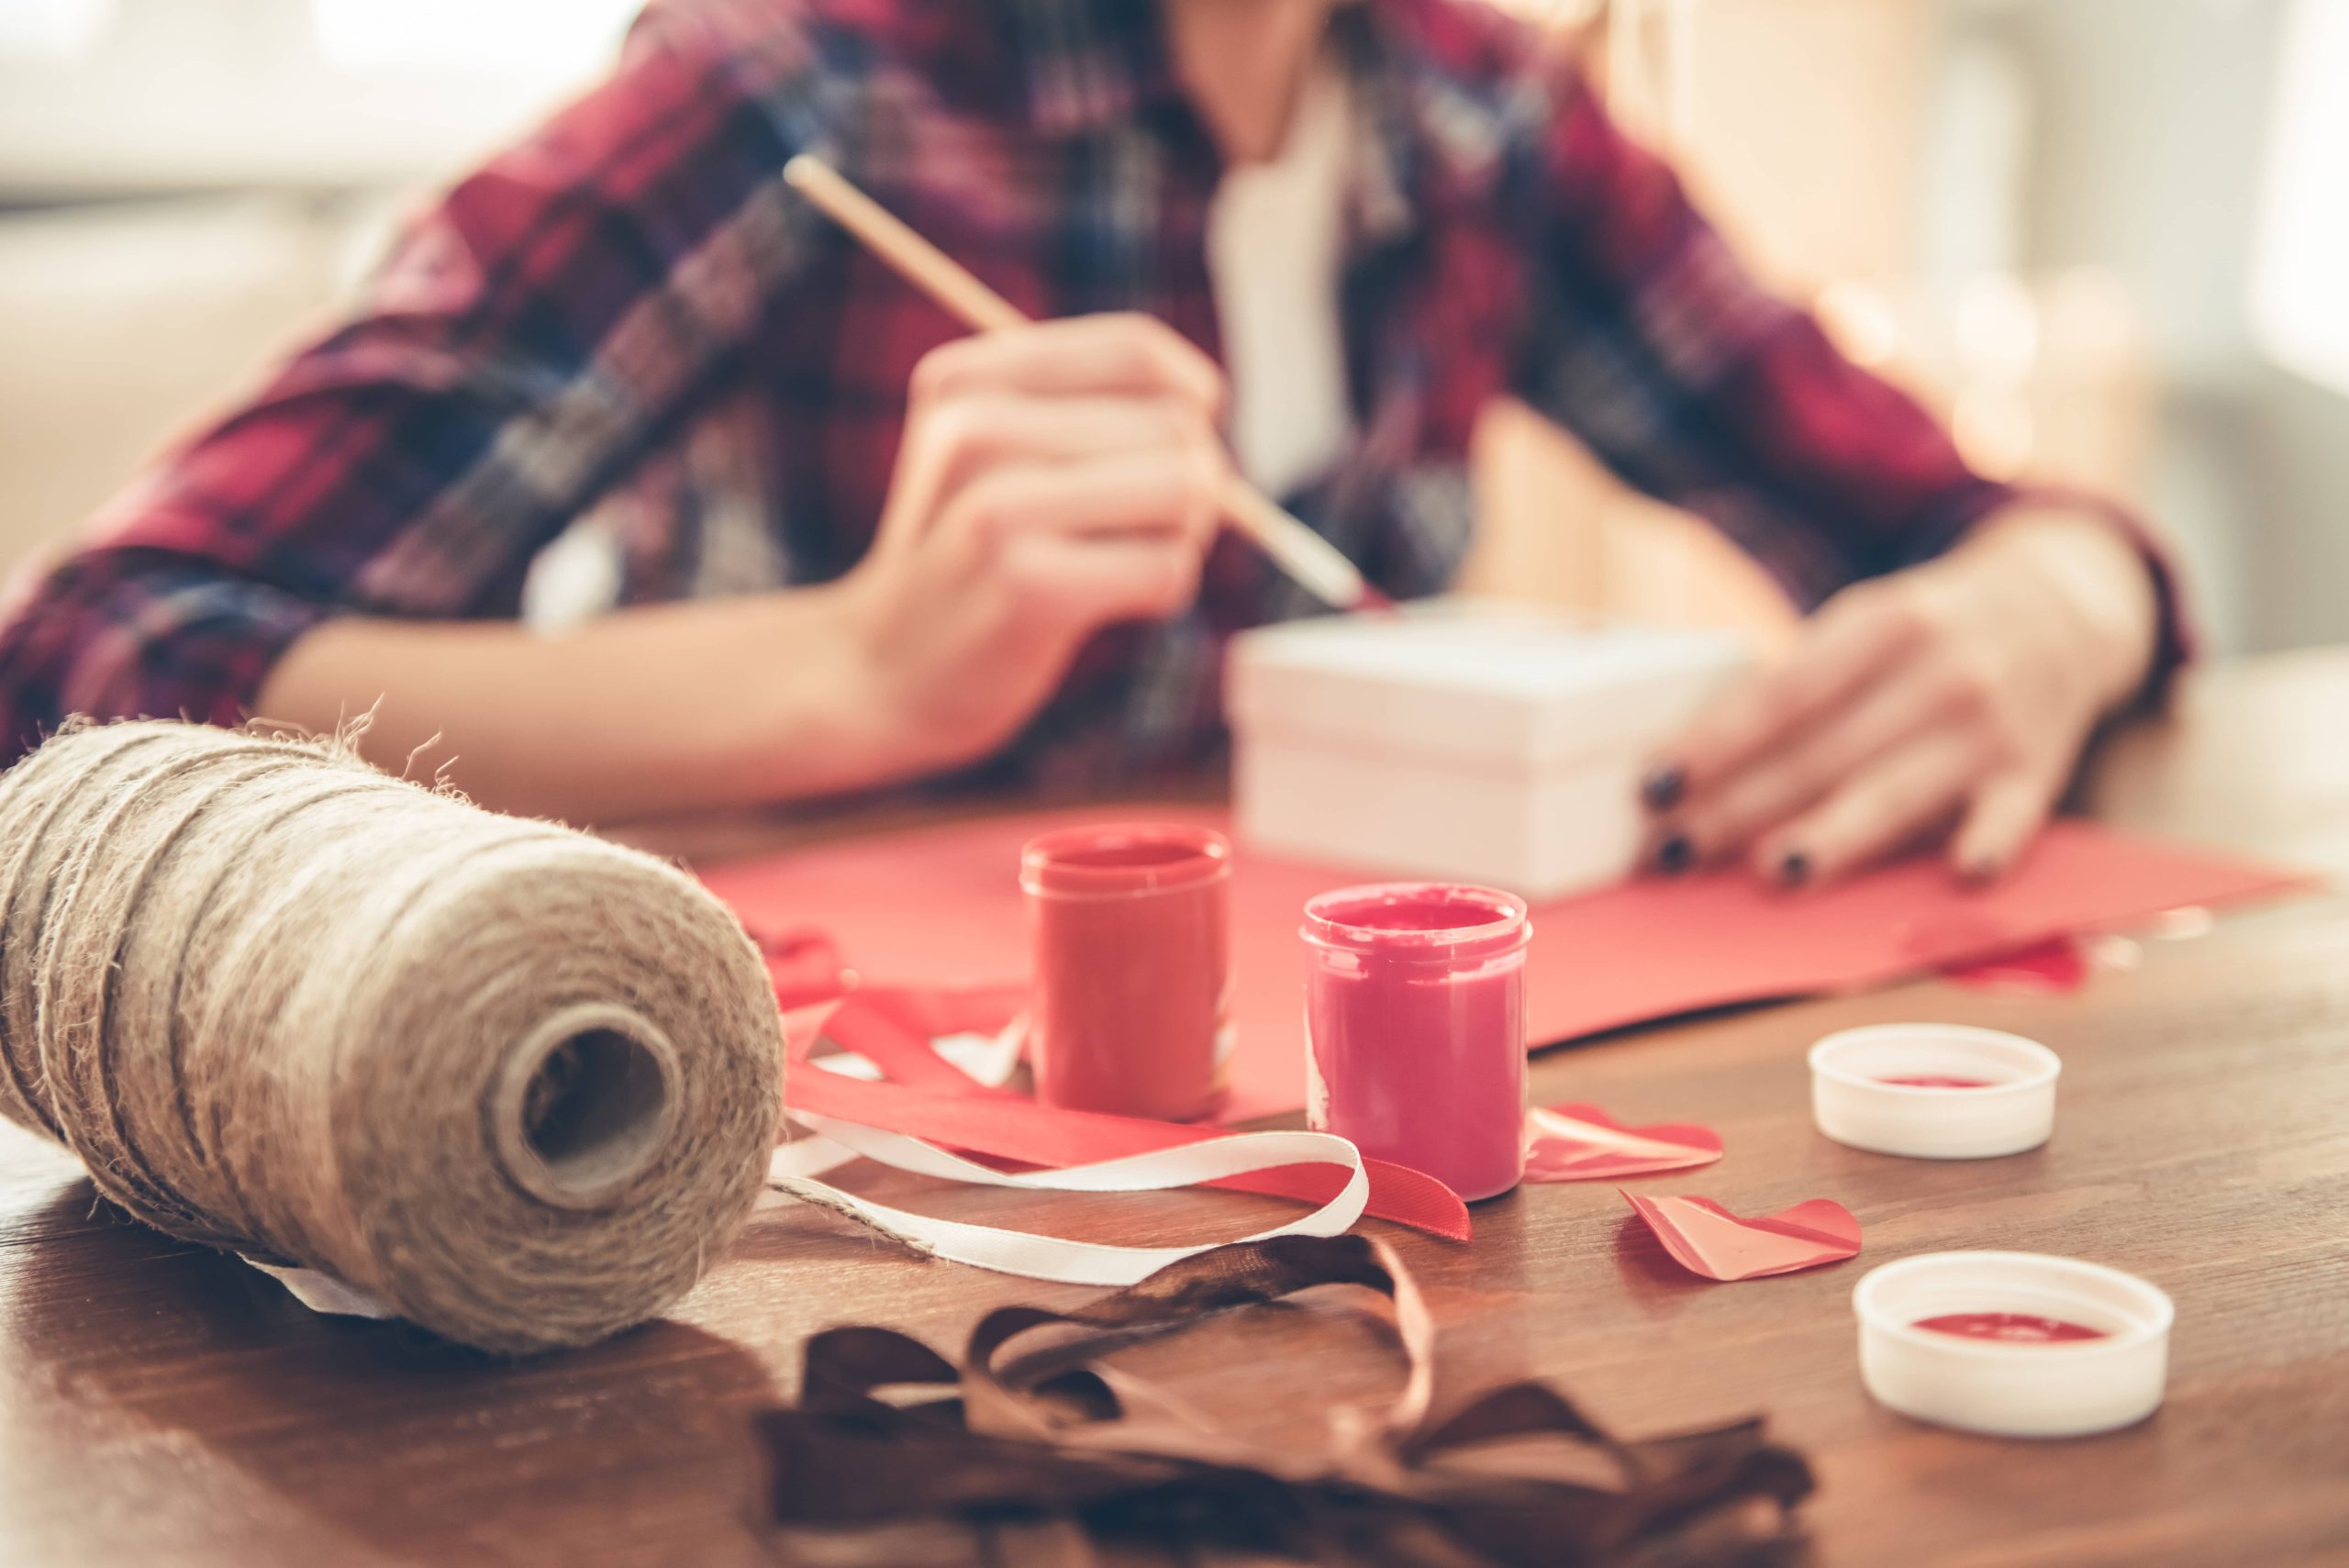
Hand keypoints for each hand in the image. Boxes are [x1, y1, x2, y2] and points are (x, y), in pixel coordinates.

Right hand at [834, 313, 1230, 774]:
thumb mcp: (993, 454)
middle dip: (1193, 484)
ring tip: (1123, 563)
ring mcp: (997, 508)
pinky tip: (1107, 607)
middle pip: (1175, 428)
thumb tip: (1208, 405)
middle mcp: (974, 429)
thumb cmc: (970, 558)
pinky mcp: (1028, 585)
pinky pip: (1167, 567)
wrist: (881, 671)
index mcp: (965, 380)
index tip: (1177, 450)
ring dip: (1182, 537)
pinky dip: (1162, 591)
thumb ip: (1087, 408)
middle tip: (1142, 530)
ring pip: (1185, 490)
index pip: (1136, 351)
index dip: (1192, 399)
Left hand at [1640, 508, 2161, 887]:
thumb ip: (1800, 688)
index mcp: (1880, 623)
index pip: (1782, 695)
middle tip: (1672, 852)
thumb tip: (1694, 767)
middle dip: (1740, 806)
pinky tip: (1960, 873)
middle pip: (1822, 752)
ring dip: (1834, 835)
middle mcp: (1937, 671)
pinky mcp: (2037, 772)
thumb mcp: (1865, 626)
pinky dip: (1989, 841)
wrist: (2063, 605)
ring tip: (1771, 870)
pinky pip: (2013, 815)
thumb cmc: (1925, 634)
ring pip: (1897, 791)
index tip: (1652, 785)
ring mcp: (1990, 725)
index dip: (1715, 742)